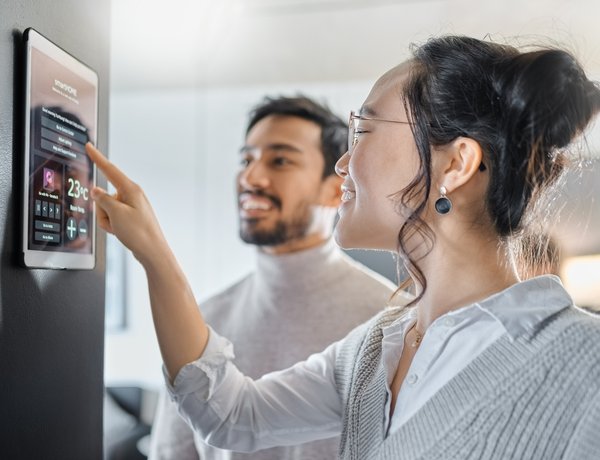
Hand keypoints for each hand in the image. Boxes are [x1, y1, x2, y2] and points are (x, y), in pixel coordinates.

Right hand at [86, 142, 168, 266]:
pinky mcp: (130, 216)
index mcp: (131, 190)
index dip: (97, 157)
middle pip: (104, 195)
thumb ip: (102, 199)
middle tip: (114, 222)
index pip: (110, 169)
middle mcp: (132, 195)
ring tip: (119, 228)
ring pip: (106, 208)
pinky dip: (112, 225)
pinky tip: (121, 232)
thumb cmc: (139, 233)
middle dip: (102, 210)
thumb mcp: (116, 214)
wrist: (152, 251)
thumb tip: (96, 190)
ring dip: (107, 220)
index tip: (89, 146)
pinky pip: (112, 217)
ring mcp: (131, 206)